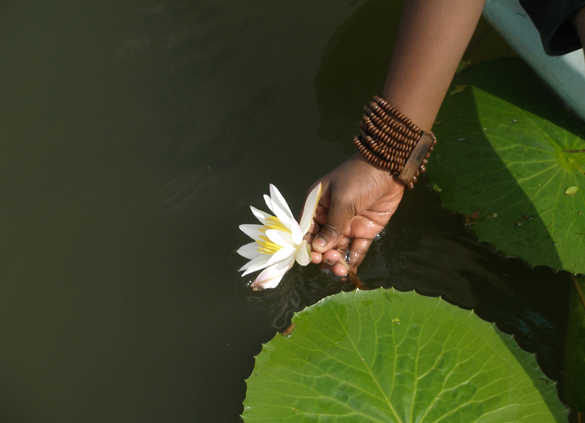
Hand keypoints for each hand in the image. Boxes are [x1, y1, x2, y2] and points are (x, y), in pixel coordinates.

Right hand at [305, 152, 404, 276]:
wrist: (390, 168)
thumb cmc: (359, 177)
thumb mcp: (343, 200)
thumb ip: (332, 226)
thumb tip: (318, 249)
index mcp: (317, 206)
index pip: (306, 231)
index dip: (307, 247)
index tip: (312, 259)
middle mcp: (329, 217)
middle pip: (321, 244)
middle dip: (323, 256)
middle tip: (330, 261)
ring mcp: (347, 225)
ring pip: (337, 249)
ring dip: (336, 262)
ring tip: (340, 271)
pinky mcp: (365, 230)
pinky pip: (356, 249)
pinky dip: (352, 261)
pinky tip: (350, 271)